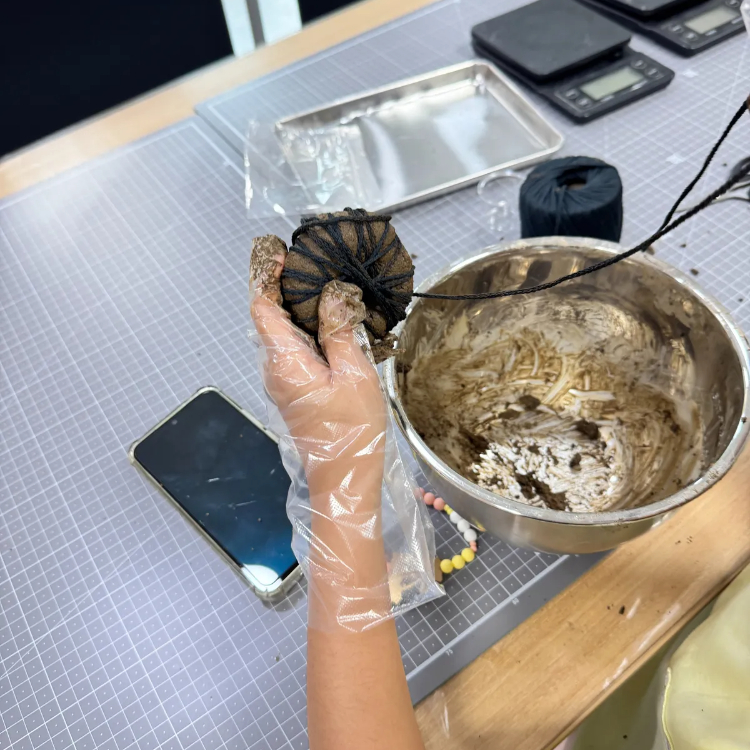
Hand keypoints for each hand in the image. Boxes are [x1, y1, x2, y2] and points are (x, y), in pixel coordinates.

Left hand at [250, 236, 388, 619]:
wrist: (344, 478)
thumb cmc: (350, 429)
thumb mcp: (353, 374)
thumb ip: (339, 332)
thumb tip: (331, 294)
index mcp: (283, 360)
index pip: (261, 308)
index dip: (265, 277)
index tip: (281, 253)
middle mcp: (274, 368)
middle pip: (270, 318)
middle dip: (286, 287)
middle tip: (317, 264)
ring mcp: (283, 381)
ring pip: (284, 334)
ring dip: (300, 309)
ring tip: (331, 287)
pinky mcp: (296, 391)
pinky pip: (296, 351)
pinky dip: (310, 330)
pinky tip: (337, 323)